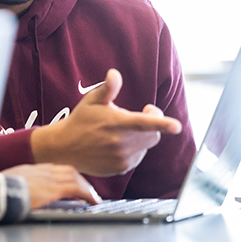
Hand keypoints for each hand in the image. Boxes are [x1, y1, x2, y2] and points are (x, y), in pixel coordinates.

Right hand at [2, 163, 101, 209]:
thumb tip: (26, 192)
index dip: (68, 175)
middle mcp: (43, 170)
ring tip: (93, 197)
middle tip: (89, 190)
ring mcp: (49, 178)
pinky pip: (76, 189)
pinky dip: (87, 193)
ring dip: (86, 186)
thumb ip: (22, 185)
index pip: (56, 168)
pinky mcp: (53, 189)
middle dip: (80, 180)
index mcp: (32, 169)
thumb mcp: (11, 184)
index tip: (74, 182)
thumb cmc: (0, 191)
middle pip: (69, 170)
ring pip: (75, 177)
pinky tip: (93, 200)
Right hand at [30, 68, 181, 176]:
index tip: (176, 127)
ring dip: (142, 137)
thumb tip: (114, 73)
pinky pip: (138, 157)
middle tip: (142, 115)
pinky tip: (119, 143)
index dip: (162, 124)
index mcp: (116, 123)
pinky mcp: (120, 168)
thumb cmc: (81, 120)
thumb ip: (108, 89)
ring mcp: (121, 158)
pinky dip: (135, 149)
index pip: (144, 123)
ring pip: (146, 146)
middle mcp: (121, 143)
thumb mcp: (92, 101)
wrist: (64, 148)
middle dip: (152, 125)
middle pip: (153, 135)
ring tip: (123, 131)